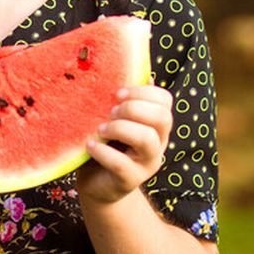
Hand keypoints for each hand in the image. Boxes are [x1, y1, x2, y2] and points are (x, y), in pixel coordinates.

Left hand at [78, 84, 173, 204]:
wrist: (96, 183)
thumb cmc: (105, 143)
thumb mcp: (113, 119)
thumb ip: (121, 101)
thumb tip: (125, 70)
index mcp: (155, 124)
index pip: (165, 100)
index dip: (143, 92)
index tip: (117, 93)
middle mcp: (158, 142)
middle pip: (162, 117)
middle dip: (133, 109)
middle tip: (110, 112)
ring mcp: (147, 163)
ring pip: (147, 140)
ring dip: (120, 128)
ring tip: (100, 129)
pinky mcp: (130, 180)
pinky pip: (122, 164)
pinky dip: (103, 151)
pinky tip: (89, 145)